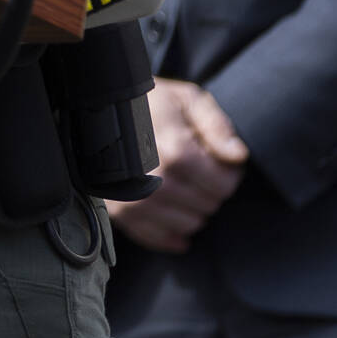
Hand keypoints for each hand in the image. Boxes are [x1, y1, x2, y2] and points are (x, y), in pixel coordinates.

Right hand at [105, 77, 249, 253]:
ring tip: (179, 182)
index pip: (223, 185)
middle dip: (208, 190)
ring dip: (190, 208)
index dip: (227, 174)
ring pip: (188, 225)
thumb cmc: (149, 102)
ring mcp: (136, 200)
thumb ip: (216, 126)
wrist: (98, 109)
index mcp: (176, 150)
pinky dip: (170, 232)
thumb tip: (238, 156)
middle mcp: (156, 180)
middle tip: (195, 168)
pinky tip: (171, 213)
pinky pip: (158, 238)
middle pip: (207, 206)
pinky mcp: (120, 213)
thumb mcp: (186, 99)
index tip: (216, 159)